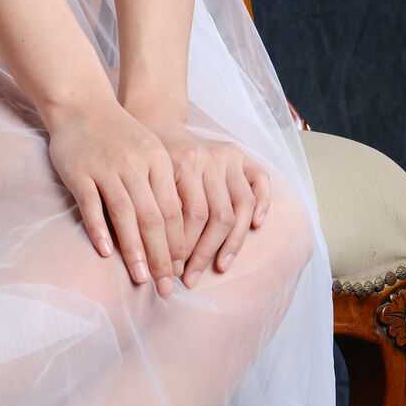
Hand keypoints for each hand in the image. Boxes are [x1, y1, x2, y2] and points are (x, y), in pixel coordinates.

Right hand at [46, 93, 185, 290]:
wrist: (81, 104)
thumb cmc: (120, 133)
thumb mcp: (150, 151)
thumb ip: (163, 187)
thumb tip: (176, 235)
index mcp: (158, 161)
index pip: (175, 210)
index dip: (179, 244)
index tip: (180, 270)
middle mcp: (135, 164)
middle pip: (154, 217)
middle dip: (162, 256)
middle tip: (166, 287)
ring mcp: (106, 167)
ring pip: (126, 215)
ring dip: (136, 250)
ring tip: (141, 278)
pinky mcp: (79, 172)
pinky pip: (91, 205)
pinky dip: (99, 229)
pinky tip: (106, 252)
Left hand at [138, 116, 273, 282]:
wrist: (158, 126)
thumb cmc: (147, 164)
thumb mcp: (142, 182)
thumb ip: (151, 213)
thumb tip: (153, 260)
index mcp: (180, 164)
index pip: (187, 217)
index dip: (182, 249)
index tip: (173, 274)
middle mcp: (207, 158)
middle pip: (216, 216)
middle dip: (203, 253)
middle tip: (190, 279)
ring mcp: (227, 156)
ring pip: (240, 207)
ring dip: (231, 242)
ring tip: (219, 267)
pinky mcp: (242, 155)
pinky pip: (260, 181)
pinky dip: (262, 204)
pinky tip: (255, 226)